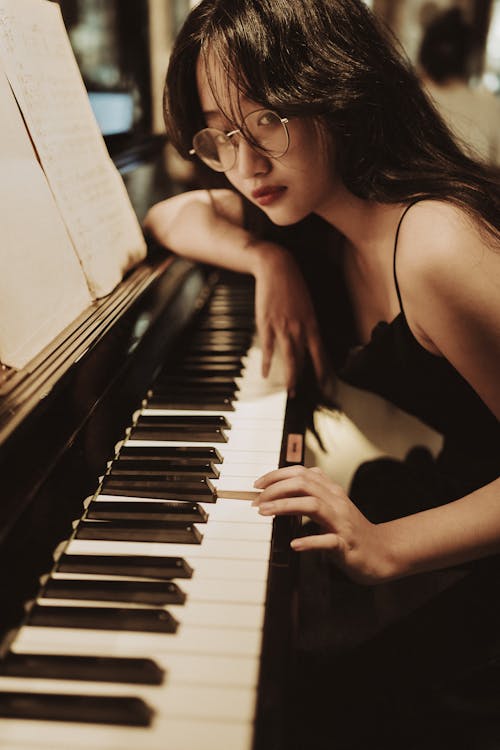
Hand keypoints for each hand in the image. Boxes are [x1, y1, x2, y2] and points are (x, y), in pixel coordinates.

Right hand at [253, 244, 328, 394]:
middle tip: (302, 394)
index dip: (323, 371)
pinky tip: (264, 373)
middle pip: (304, 360)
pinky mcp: (267, 324)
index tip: (326, 385)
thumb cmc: (292, 285)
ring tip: (290, 390)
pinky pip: (268, 348)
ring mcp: (283, 327)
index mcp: (312, 324)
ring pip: (289, 358)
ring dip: (290, 377)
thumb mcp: (307, 306)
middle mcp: (300, 328)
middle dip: (305, 380)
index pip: (320, 354)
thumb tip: (308, 340)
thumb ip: (307, 324)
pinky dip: (266, 362)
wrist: (276, 268)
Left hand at [253, 465, 391, 583]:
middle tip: (256, 501)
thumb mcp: (332, 507)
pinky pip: (327, 540)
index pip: (301, 472)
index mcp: (331, 491)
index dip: (276, 475)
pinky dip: (309, 541)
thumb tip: (279, 489)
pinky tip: (294, 544)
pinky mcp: (346, 545)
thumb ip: (311, 495)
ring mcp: (342, 522)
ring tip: (265, 513)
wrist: (381, 553)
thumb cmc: (350, 531)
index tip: (257, 485)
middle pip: (303, 484)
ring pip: (312, 505)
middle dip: (275, 489)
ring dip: (285, 506)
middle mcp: (336, 502)